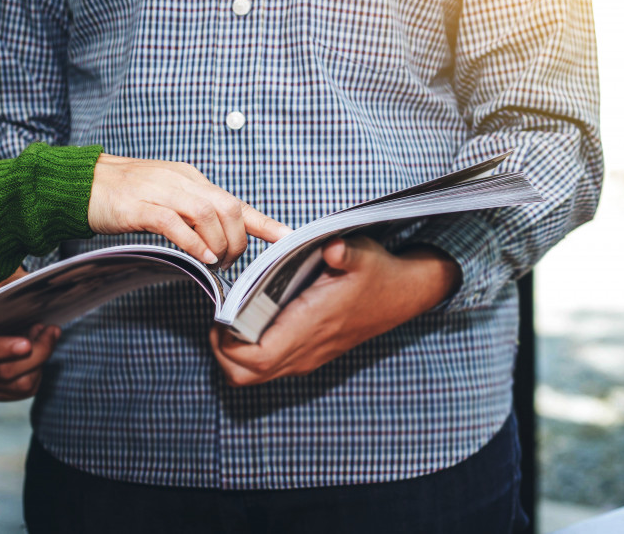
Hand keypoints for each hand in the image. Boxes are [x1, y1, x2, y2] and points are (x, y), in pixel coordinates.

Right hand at [0, 267, 58, 400]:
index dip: (0, 349)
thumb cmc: (5, 291)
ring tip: (43, 336)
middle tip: (51, 329)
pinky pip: (22, 391)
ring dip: (40, 361)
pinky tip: (37, 353)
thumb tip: (37, 288)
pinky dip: (37, 372)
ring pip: (19, 384)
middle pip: (4, 371)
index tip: (26, 344)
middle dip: (38, 353)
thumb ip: (18, 283)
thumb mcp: (10, 279)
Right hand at [88, 154, 290, 269]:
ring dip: (218, 242)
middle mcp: (181, 181)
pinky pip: (173, 221)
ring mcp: (158, 190)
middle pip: (228, 206)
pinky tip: (202, 257)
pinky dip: (193, 241)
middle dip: (238, 239)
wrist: (80, 183)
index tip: (287, 237)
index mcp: (192, 179)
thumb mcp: (168, 199)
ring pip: (206, 212)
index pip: (235, 201)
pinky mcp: (136, 205)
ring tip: (215, 262)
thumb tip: (220, 240)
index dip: (264, 222)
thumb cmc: (126, 195)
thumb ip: (193, 214)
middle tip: (229, 261)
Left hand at [209, 237, 461, 384]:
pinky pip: (270, 367)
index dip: (227, 344)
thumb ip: (344, 252)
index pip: (255, 358)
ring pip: (254, 375)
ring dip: (234, 355)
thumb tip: (332, 248)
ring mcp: (308, 356)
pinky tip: (254, 322)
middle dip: (222, 353)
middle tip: (220, 320)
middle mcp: (306, 350)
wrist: (403, 294)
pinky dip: (250, 353)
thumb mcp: (362, 254)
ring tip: (232, 321)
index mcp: (311, 326)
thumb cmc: (377, 272)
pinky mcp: (310, 355)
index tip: (220, 315)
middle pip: (245, 374)